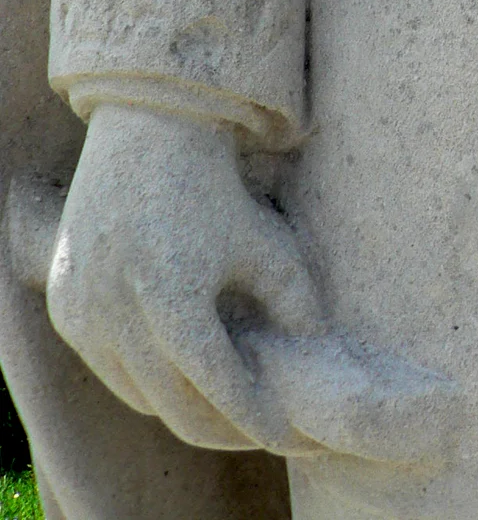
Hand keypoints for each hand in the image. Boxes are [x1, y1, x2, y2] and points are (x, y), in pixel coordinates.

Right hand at [46, 103, 324, 450]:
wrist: (150, 134)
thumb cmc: (218, 189)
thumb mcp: (266, 242)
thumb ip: (294, 302)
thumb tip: (317, 353)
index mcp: (173, 298)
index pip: (219, 386)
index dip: (255, 419)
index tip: (286, 434)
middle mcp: (120, 313)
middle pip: (174, 406)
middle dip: (221, 429)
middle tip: (256, 435)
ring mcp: (85, 315)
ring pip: (138, 395)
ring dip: (179, 410)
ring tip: (223, 412)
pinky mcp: (67, 308)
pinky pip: (109, 368)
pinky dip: (143, 382)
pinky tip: (178, 378)